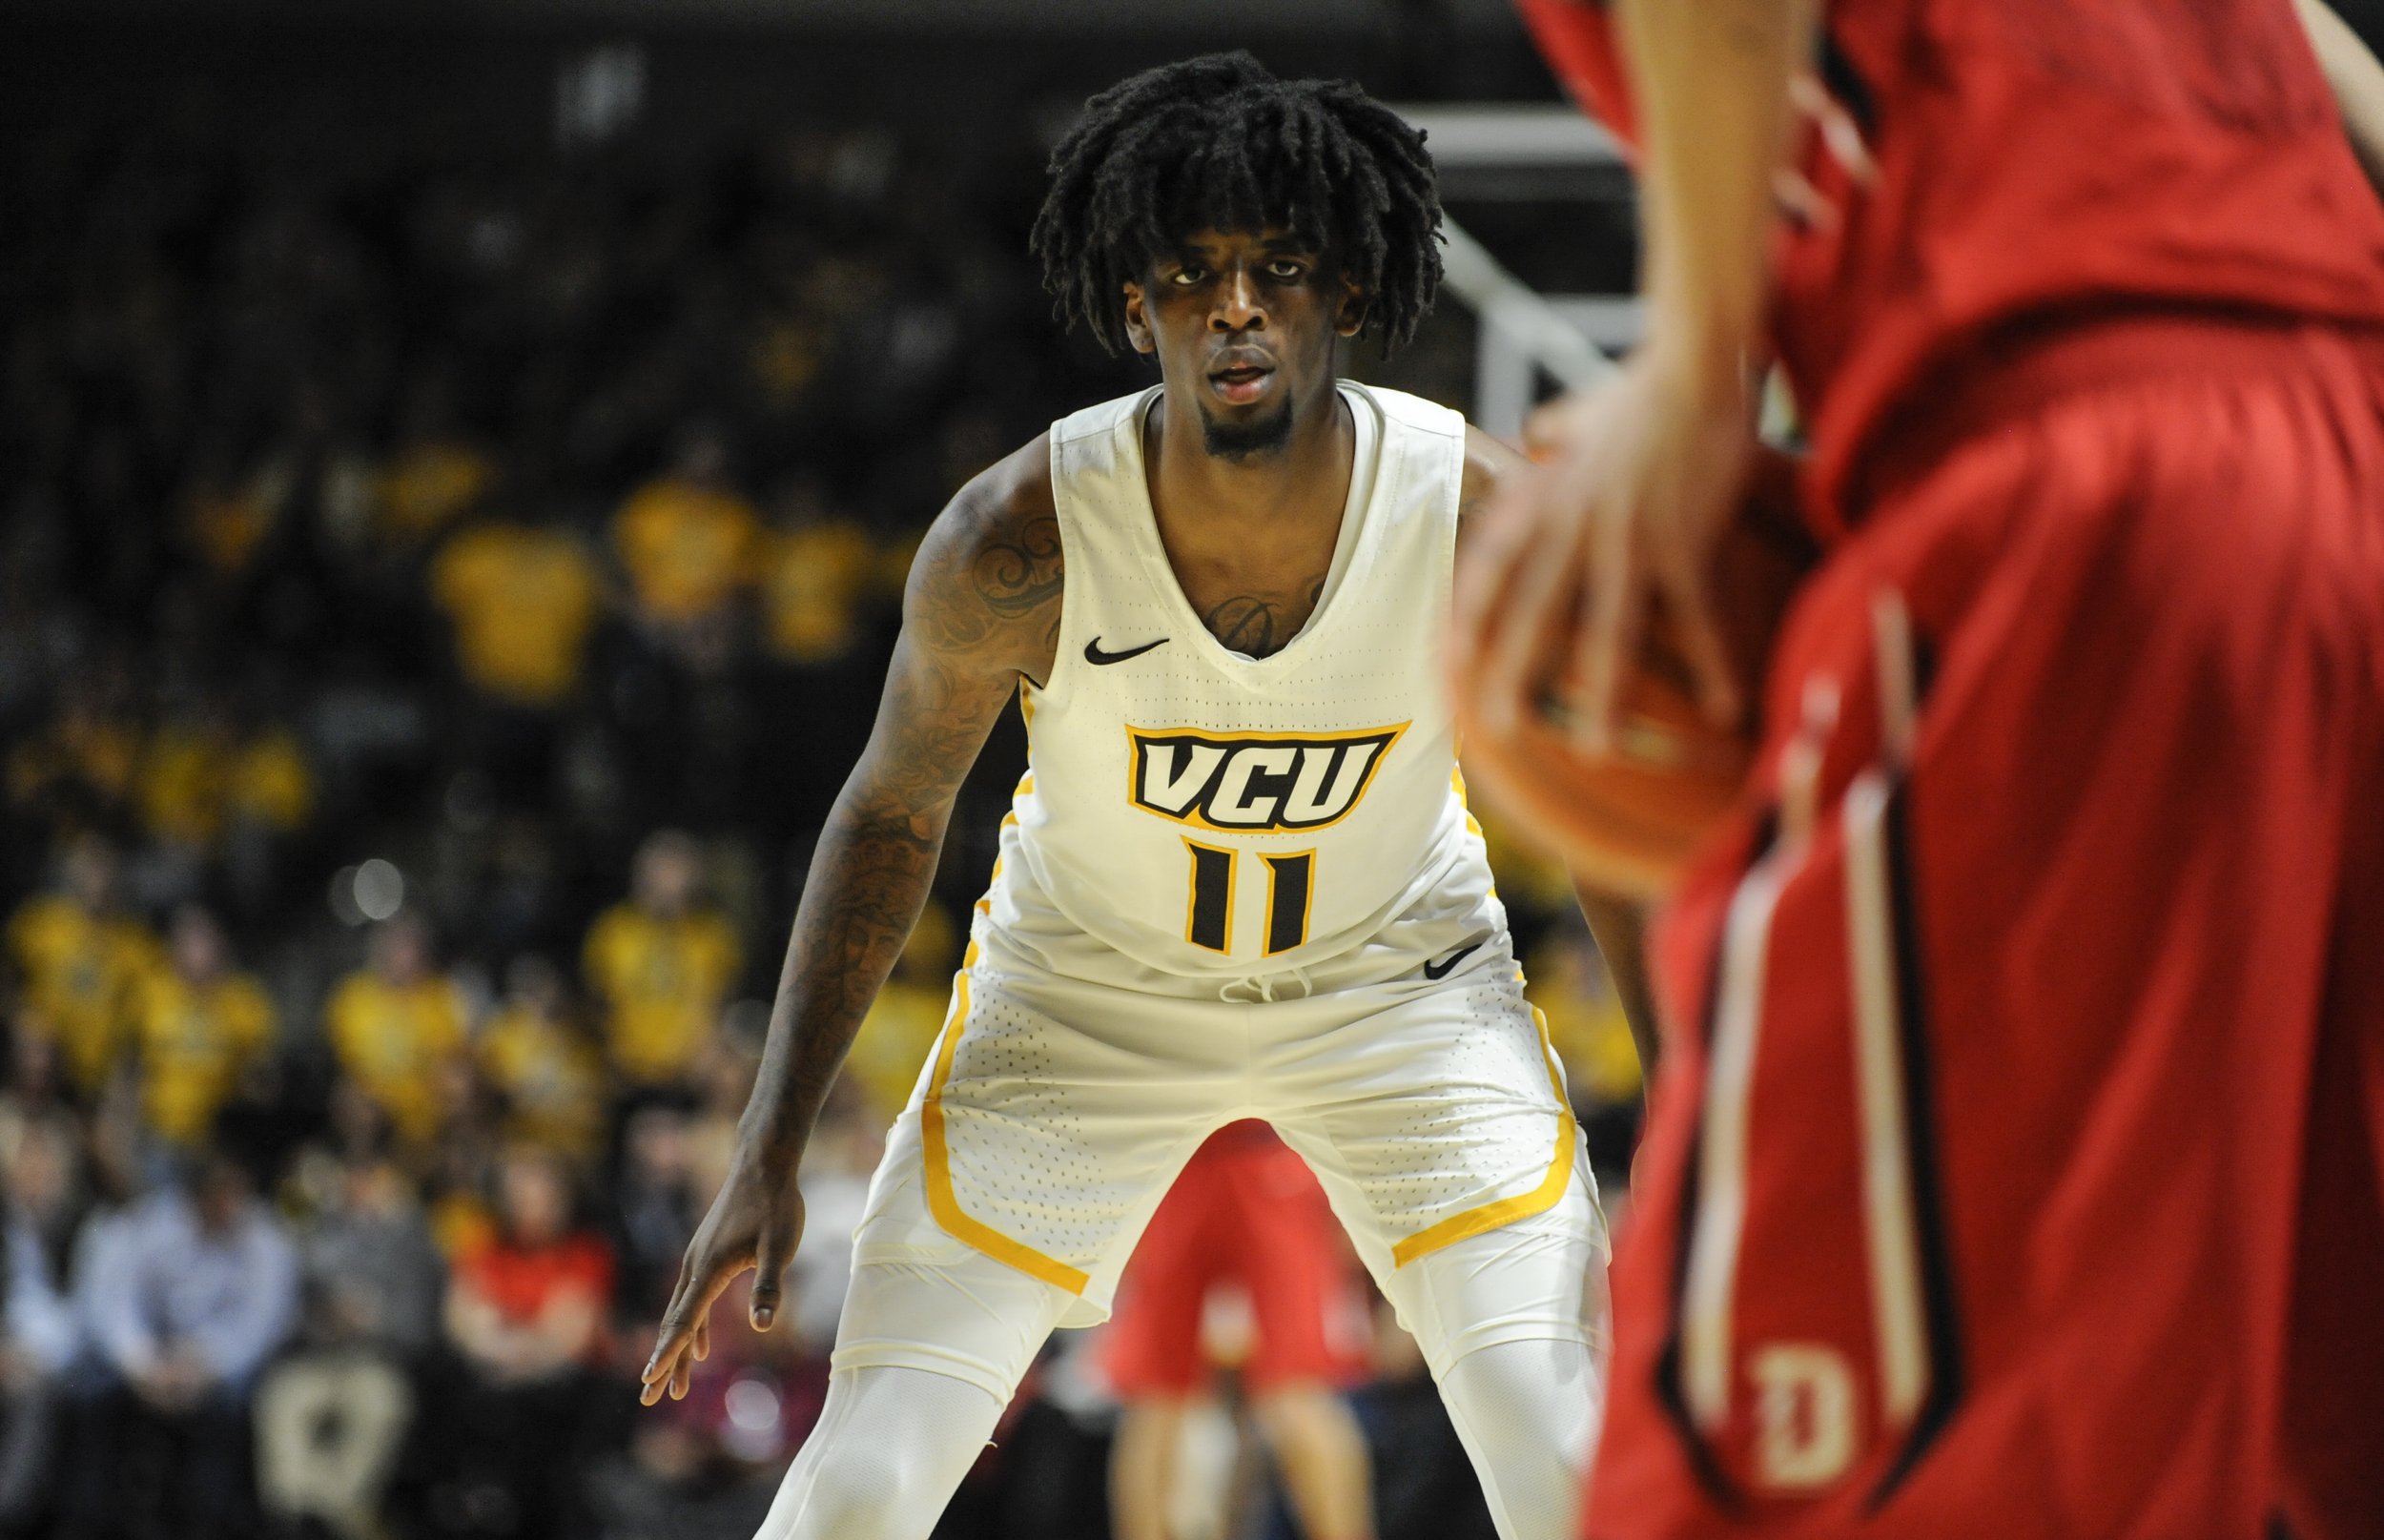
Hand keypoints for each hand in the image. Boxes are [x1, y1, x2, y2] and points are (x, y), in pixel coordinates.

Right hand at [638, 1149, 804, 1405]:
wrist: (763, 1165)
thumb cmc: (776, 1205)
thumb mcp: (780, 1245)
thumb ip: (769, 1285)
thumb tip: (763, 1325)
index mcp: (709, 1269)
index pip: (684, 1321)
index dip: (668, 1354)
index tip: (650, 1383)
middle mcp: (695, 1267)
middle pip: (675, 1324)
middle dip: (663, 1362)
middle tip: (650, 1400)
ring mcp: (699, 1261)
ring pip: (682, 1313)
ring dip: (677, 1349)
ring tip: (674, 1386)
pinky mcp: (707, 1255)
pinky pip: (693, 1300)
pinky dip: (692, 1326)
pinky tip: (700, 1347)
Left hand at [1449, 346, 1755, 753]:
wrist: (1694, 365)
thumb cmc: (1642, 391)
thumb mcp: (1581, 413)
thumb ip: (1553, 433)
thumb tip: (1536, 432)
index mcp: (1546, 499)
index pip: (1491, 567)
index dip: (1468, 617)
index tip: (1447, 663)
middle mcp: (1574, 525)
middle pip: (1535, 612)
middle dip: (1513, 674)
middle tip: (1497, 730)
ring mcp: (1627, 538)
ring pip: (1606, 629)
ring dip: (1601, 694)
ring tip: (1595, 748)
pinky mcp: (1683, 541)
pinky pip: (1696, 616)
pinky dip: (1710, 664)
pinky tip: (1723, 707)